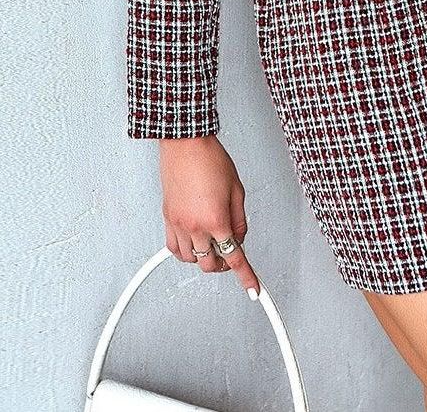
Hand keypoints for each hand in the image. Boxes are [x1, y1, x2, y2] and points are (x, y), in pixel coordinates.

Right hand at [159, 134, 259, 296]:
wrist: (185, 144)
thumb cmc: (210, 160)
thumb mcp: (237, 190)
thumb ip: (240, 219)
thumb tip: (239, 237)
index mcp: (216, 220)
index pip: (234, 258)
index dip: (246, 276)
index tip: (252, 287)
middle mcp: (195, 226)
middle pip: (210, 264)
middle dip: (223, 264)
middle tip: (231, 254)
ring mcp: (178, 223)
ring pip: (191, 259)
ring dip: (204, 257)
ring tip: (213, 245)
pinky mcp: (167, 217)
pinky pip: (173, 247)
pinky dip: (185, 251)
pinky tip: (194, 243)